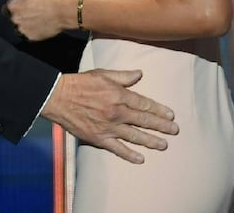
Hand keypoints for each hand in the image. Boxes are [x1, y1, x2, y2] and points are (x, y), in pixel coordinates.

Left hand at [5, 0, 71, 40]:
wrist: (64, 10)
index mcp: (13, 5)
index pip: (7, 8)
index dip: (14, 7)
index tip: (20, 8)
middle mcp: (15, 18)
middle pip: (13, 19)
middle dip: (20, 17)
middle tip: (31, 14)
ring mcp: (22, 29)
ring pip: (20, 28)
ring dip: (25, 25)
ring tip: (36, 21)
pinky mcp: (31, 37)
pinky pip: (28, 35)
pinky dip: (32, 32)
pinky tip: (41, 27)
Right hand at [41, 69, 178, 163]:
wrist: (59, 97)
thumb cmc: (81, 83)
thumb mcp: (103, 74)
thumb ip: (123, 76)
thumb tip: (140, 74)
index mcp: (119, 95)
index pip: (144, 104)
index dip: (159, 110)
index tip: (170, 115)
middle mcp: (117, 112)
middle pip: (144, 121)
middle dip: (161, 126)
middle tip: (174, 131)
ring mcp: (109, 127)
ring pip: (135, 136)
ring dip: (151, 141)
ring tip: (164, 145)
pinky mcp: (99, 138)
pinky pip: (118, 149)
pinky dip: (130, 155)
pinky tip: (141, 159)